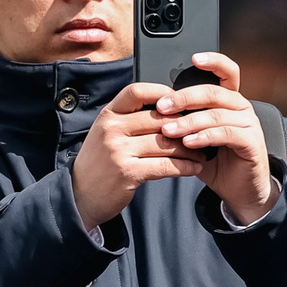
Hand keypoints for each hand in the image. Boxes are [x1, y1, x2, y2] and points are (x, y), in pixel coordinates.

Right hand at [71, 80, 207, 229]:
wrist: (80, 195)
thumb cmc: (101, 162)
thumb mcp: (108, 133)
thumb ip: (131, 118)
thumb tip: (171, 106)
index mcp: (108, 114)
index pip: (137, 91)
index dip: (163, 93)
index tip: (183, 103)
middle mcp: (111, 128)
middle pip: (160, 118)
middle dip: (187, 126)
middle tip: (206, 132)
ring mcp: (118, 150)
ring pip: (167, 143)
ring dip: (191, 149)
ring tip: (203, 153)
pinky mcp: (128, 172)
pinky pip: (166, 165)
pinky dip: (185, 167)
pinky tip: (195, 168)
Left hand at [152, 54, 277, 226]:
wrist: (239, 190)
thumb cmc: (214, 160)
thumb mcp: (193, 136)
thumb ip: (181, 121)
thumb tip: (151, 107)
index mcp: (229, 101)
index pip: (227, 72)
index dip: (214, 61)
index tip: (194, 57)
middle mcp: (242, 108)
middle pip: (214, 92)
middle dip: (185, 97)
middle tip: (162, 106)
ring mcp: (250, 125)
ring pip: (217, 114)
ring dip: (190, 121)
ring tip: (168, 130)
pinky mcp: (253, 143)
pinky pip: (228, 133)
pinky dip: (206, 137)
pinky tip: (189, 143)